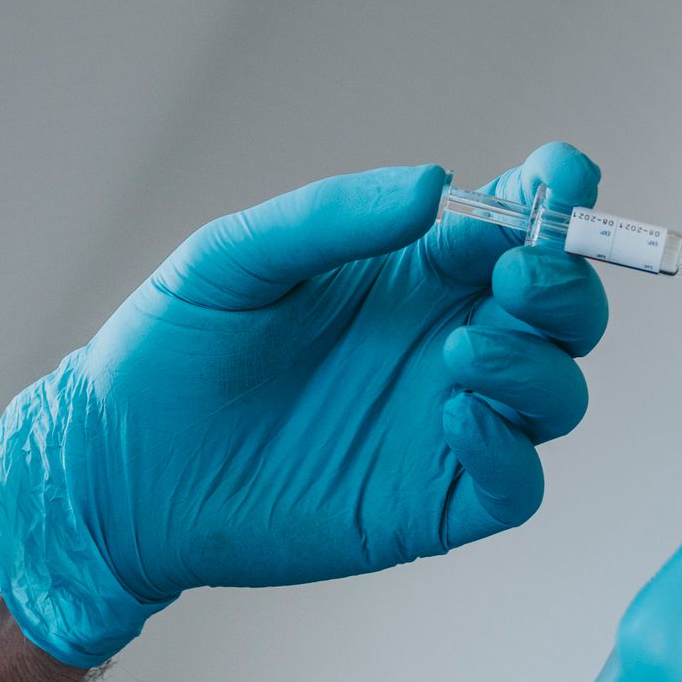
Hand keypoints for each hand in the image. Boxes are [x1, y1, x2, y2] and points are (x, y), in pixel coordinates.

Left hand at [0, 145, 611, 667]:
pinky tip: (455, 414)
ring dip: (535, 362)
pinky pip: (516, 482)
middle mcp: (443, 341)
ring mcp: (443, 425)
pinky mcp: (430, 503)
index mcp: (411, 272)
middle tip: (518, 270)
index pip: (518, 225)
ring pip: (554, 392)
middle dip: (565, 282)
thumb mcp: (236, 258)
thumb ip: (334, 217)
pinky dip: (511, 447)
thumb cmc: (170, 353)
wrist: (116, 468)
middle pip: (561, 310)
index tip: (559, 177)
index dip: (556, 197)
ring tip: (460, 350)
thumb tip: (437, 186)